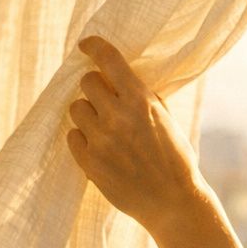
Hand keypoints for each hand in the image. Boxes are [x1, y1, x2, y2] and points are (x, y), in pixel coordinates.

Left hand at [66, 35, 204, 233]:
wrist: (173, 201)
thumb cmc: (174, 158)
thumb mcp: (165, 118)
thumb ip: (141, 96)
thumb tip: (116, 76)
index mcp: (140, 100)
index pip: (108, 59)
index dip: (93, 46)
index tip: (86, 45)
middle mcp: (118, 116)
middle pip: (87, 82)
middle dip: (95, 88)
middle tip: (105, 101)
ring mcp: (101, 140)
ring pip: (76, 108)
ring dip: (87, 113)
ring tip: (103, 127)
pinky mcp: (90, 163)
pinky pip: (72, 136)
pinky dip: (82, 138)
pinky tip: (99, 146)